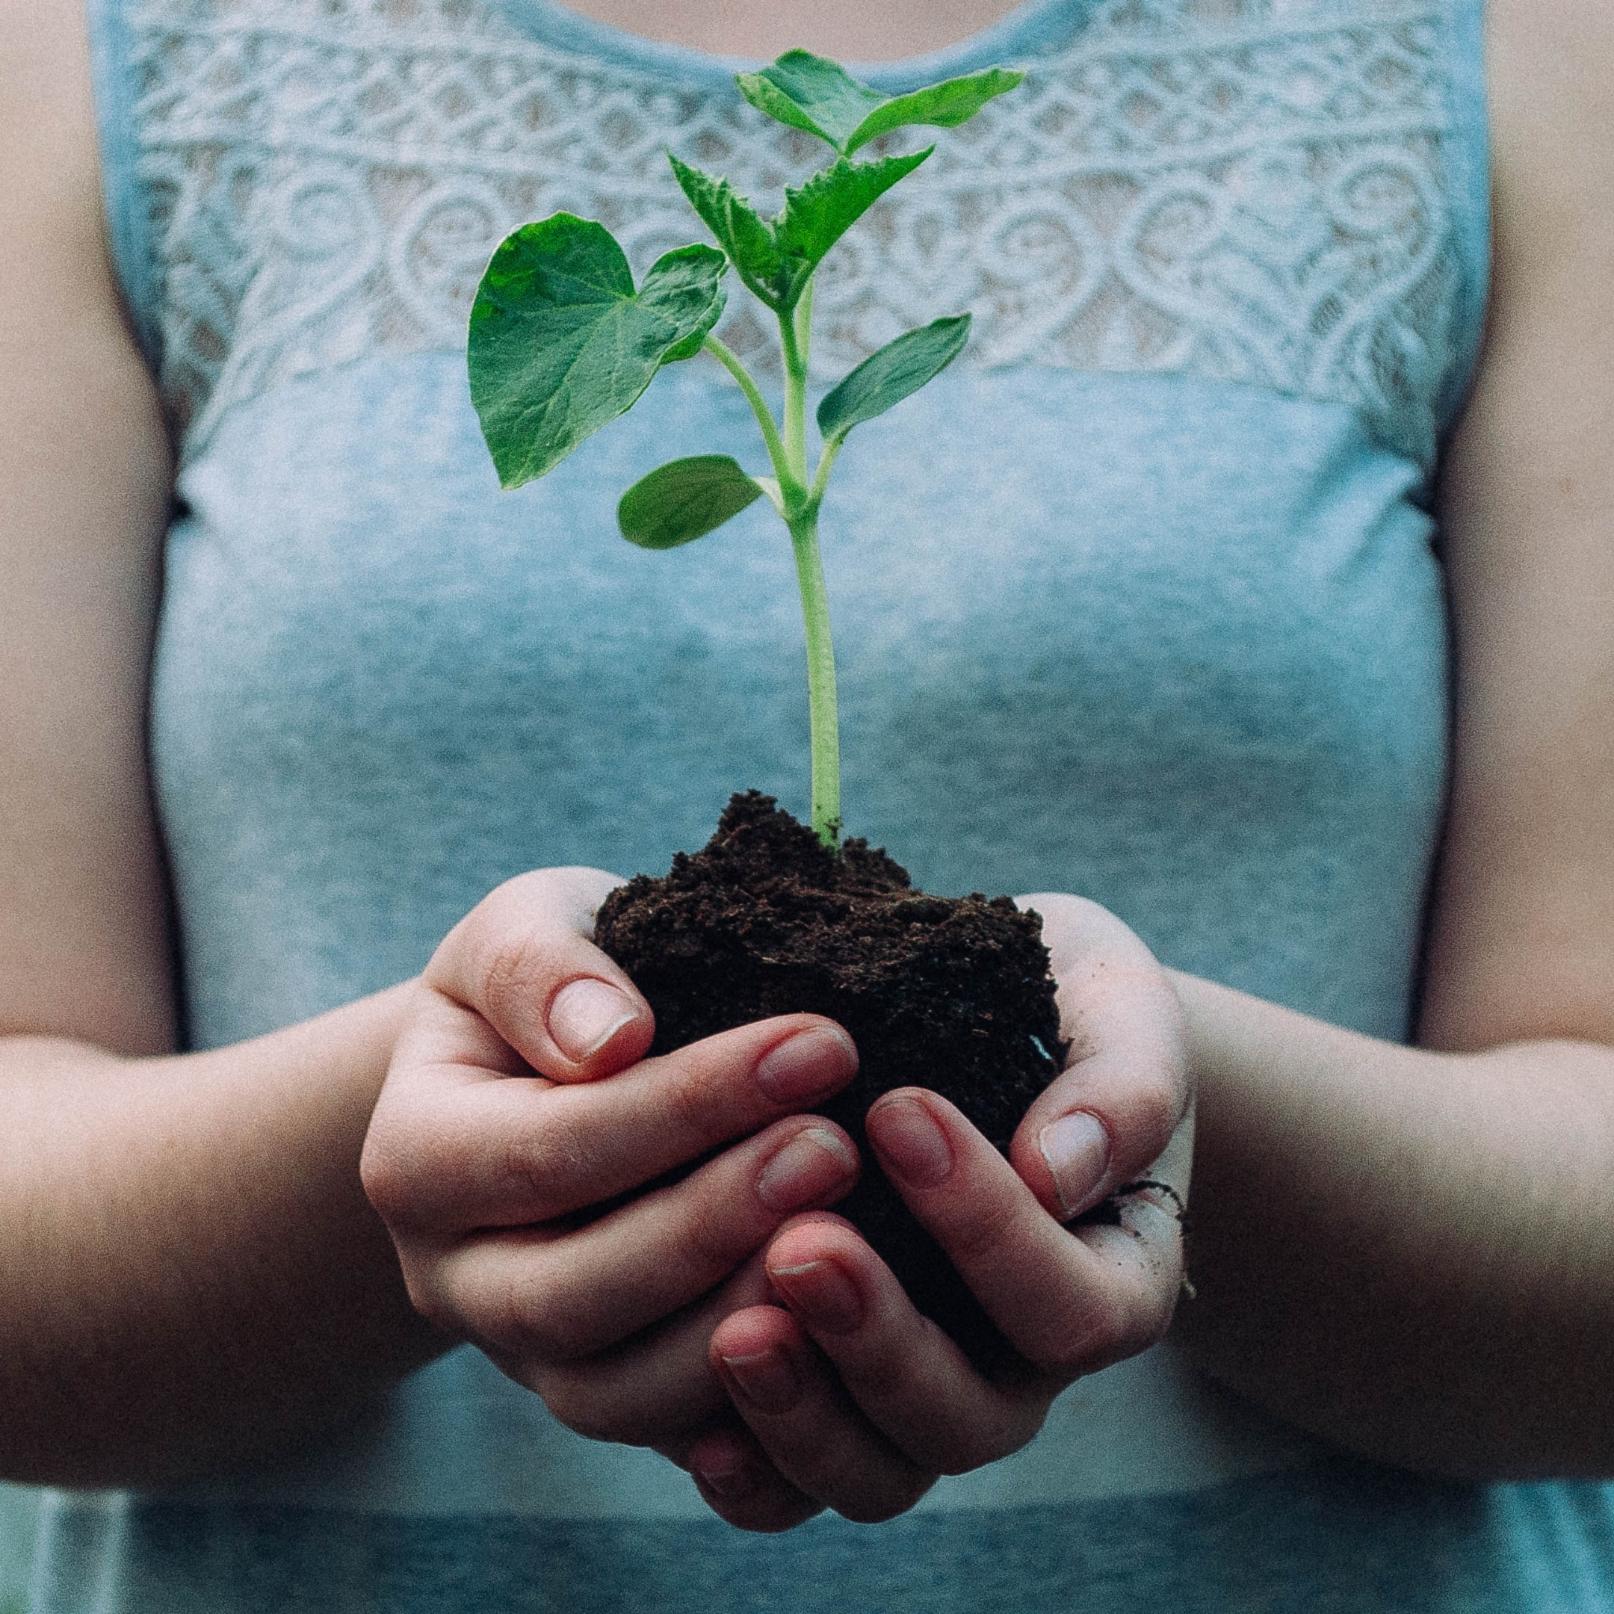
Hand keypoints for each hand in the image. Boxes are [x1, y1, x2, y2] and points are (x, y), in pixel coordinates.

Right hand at [359, 866, 863, 1451]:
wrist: (541, 1069)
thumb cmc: (548, 986)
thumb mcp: (522, 929)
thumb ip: (542, 968)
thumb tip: (611, 1038)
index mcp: (417, 1158)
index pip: (550, 1149)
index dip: (688, 1105)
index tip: (821, 1043)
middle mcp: (455, 1277)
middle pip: (571, 1295)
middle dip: (714, 1224)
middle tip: (837, 1147)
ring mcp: (524, 1355)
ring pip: (616, 1395)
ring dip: (738, 1321)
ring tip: (850, 1235)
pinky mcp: (604, 1394)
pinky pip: (671, 1439)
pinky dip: (756, 1410)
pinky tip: (842, 1333)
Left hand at [683, 892, 1193, 1531]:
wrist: (997, 1025)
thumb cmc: (1067, 1011)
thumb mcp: (1118, 1013)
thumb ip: (1120, 1087)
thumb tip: (1057, 1171)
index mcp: (1114, 1279)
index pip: (1071, 1306)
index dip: (988, 1228)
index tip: (898, 1110)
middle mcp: (1023, 1365)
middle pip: (969, 1416)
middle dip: (880, 1338)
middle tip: (800, 1242)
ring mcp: (927, 1395)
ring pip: (879, 1473)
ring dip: (805, 1414)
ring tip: (735, 1334)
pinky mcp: (837, 1402)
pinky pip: (799, 1488)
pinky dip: (755, 1475)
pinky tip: (702, 1432)